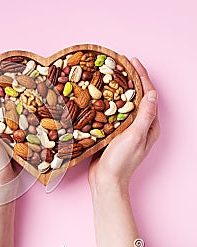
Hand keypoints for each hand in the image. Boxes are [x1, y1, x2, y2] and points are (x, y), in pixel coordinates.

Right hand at [88, 58, 159, 192]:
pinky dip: (108, 101)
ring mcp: (127, 129)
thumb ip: (144, 116)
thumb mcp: (135, 137)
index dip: (141, 76)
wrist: (105, 180)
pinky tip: (99, 96)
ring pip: (124, 103)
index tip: (132, 61)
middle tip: (120, 64)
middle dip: (130, 79)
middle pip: (137, 97)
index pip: (148, 95)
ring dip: (118, 89)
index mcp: (150, 125)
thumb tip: (151, 94)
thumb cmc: (121, 161)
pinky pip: (113, 112)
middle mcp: (141, 126)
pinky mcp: (114, 133)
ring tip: (109, 76)